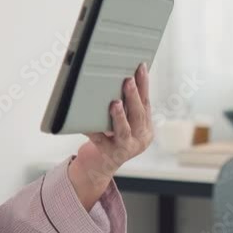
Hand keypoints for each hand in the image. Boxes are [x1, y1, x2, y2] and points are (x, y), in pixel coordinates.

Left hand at [68, 63, 153, 205]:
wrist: (100, 166)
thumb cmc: (111, 137)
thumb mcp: (124, 122)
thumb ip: (126, 106)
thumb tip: (123, 76)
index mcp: (146, 128)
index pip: (146, 102)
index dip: (144, 84)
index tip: (140, 66)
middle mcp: (140, 139)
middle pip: (138, 115)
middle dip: (133, 97)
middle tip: (128, 80)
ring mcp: (126, 148)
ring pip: (124, 131)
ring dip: (119, 116)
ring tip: (114, 103)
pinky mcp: (109, 155)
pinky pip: (99, 140)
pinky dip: (93, 130)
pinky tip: (86, 123)